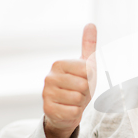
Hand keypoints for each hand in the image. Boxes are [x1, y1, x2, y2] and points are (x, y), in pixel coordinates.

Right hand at [42, 23, 96, 137]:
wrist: (67, 110)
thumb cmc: (78, 85)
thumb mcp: (86, 65)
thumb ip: (88, 45)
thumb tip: (91, 23)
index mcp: (58, 64)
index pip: (87, 70)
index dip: (91, 78)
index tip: (83, 79)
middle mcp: (49, 77)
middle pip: (83, 85)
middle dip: (86, 92)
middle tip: (79, 92)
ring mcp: (46, 94)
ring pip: (78, 99)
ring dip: (80, 103)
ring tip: (73, 101)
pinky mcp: (47, 110)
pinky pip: (73, 112)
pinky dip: (75, 113)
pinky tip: (68, 110)